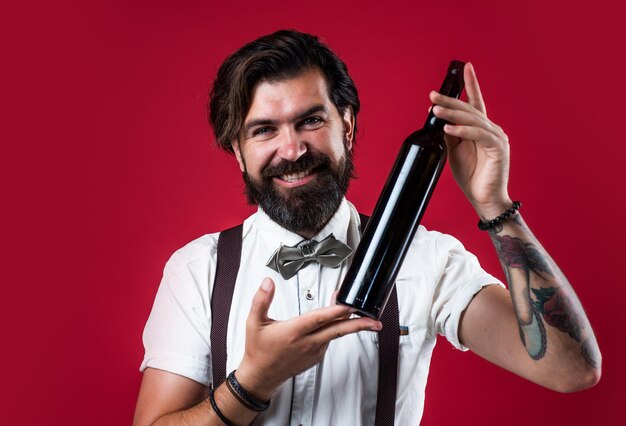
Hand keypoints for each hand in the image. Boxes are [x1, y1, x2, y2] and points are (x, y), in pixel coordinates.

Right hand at [235, 278, 381, 400]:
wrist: (261, 375)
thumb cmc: (258, 349)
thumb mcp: (254, 322)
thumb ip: (261, 300)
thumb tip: (268, 282)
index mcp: (292, 332)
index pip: (319, 319)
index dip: (337, 311)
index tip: (351, 305)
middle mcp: (306, 343)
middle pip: (337, 330)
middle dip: (358, 324)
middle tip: (375, 320)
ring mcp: (313, 351)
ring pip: (334, 334)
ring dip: (347, 323)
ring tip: (359, 312)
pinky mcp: (316, 356)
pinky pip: (329, 339)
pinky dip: (335, 329)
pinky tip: (337, 321)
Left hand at [430, 62, 512, 218]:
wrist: (484, 199)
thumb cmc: (472, 177)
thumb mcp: (454, 151)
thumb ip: (450, 134)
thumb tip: (438, 119)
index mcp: (482, 129)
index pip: (475, 103)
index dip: (471, 85)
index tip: (465, 67)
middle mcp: (491, 130)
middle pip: (469, 110)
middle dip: (450, 101)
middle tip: (432, 95)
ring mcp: (496, 138)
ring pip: (472, 120)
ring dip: (452, 114)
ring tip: (435, 111)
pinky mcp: (497, 148)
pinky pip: (478, 135)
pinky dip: (462, 131)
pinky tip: (448, 129)